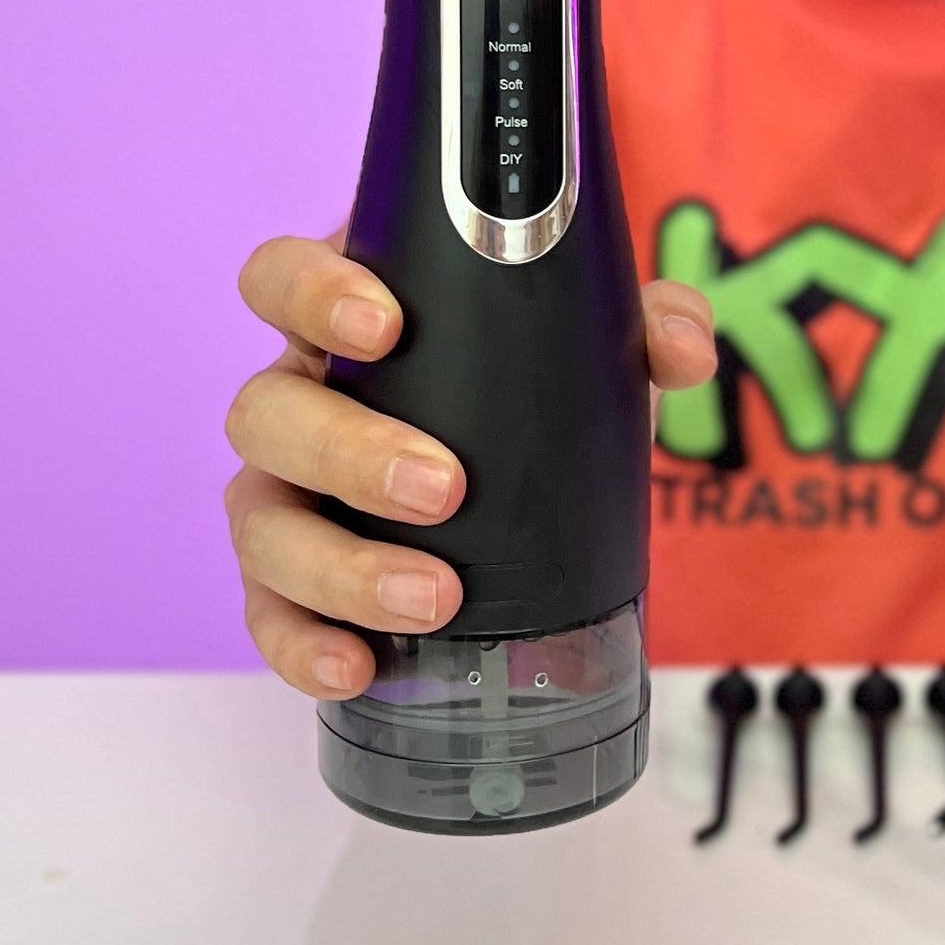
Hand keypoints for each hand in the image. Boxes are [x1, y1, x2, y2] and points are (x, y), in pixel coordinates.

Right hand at [225, 232, 715, 700]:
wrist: (531, 474)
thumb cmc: (530, 379)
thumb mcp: (589, 341)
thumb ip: (647, 324)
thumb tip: (683, 345)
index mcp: (347, 320)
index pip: (281, 278)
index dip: (312, 293)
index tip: (385, 325)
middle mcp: (297, 398)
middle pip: (265, 412)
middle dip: (347, 452)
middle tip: (443, 487)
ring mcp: (285, 491)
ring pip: (260, 521)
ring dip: (338, 564)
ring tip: (434, 595)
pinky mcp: (291, 580)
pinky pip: (268, 615)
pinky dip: (303, 644)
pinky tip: (358, 665)